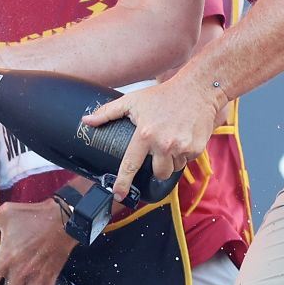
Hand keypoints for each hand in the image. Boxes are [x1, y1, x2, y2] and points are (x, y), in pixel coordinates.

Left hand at [82, 73, 221, 201]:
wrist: (197, 90)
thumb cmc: (163, 95)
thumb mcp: (133, 101)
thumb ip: (108, 112)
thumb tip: (87, 120)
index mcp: (145, 135)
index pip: (130, 165)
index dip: (123, 182)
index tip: (118, 194)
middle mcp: (164, 144)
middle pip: (159, 173)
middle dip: (157, 168)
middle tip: (158, 151)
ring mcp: (182, 148)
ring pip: (174, 168)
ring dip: (171, 160)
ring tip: (171, 140)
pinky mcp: (197, 149)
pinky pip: (187, 160)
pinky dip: (184, 153)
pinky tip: (182, 137)